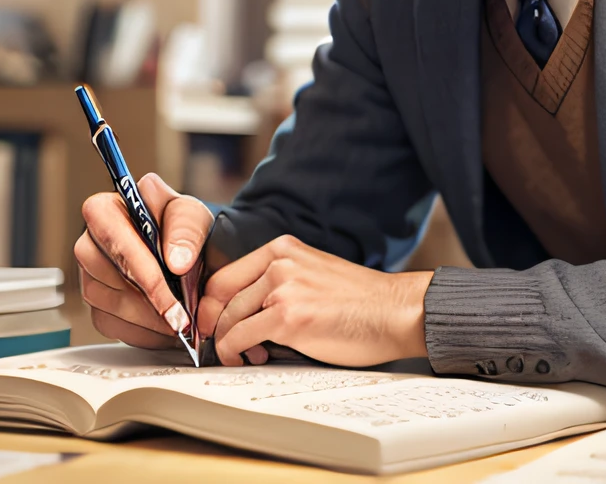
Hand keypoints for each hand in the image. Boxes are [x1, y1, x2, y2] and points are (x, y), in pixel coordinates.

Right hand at [74, 173, 227, 354]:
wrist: (185, 249)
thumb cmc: (182, 226)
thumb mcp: (193, 215)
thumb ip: (187, 229)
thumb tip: (177, 262)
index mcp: (106, 210)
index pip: (116, 242)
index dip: (145, 275)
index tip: (172, 302)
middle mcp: (89, 242)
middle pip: (107, 277)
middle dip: (148, 303)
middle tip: (181, 318)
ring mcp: (88, 274)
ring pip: (108, 305)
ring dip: (147, 320)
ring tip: (178, 322)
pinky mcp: (95, 302)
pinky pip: (110, 325)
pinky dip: (141, 332)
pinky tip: (163, 328)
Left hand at [201, 234, 431, 367]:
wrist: (394, 312)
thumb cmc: (361, 300)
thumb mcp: (314, 272)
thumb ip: (281, 279)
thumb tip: (245, 308)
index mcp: (284, 248)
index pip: (226, 273)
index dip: (211, 301)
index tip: (211, 319)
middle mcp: (279, 262)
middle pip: (220, 294)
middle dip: (211, 322)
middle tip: (216, 340)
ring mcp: (282, 288)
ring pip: (228, 317)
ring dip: (227, 341)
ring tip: (243, 353)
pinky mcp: (286, 317)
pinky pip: (240, 337)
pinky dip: (235, 352)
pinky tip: (247, 357)